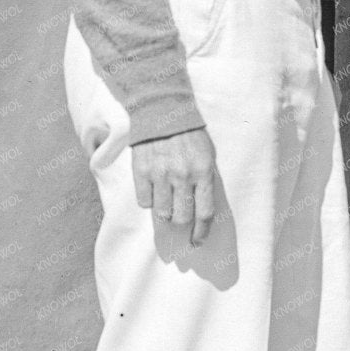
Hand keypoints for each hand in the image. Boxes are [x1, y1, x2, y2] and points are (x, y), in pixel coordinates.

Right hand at [129, 127, 222, 246]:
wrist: (162, 110)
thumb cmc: (189, 134)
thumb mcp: (207, 154)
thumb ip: (205, 180)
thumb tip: (201, 211)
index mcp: (203, 172)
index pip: (204, 213)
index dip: (201, 232)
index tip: (197, 240)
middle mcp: (182, 176)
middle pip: (182, 218)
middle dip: (182, 225)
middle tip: (181, 225)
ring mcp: (160, 174)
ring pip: (162, 213)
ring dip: (165, 213)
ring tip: (166, 204)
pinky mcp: (141, 172)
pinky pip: (144, 201)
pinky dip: (148, 201)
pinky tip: (153, 191)